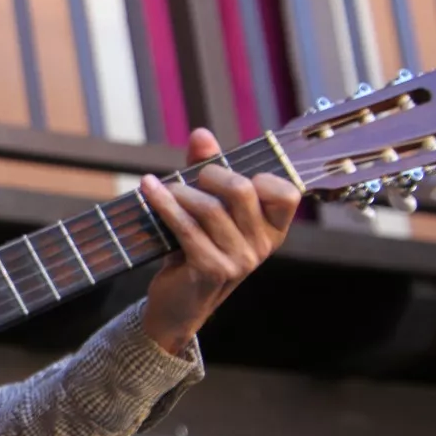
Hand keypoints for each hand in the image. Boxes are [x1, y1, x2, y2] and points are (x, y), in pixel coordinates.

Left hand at [139, 128, 301, 353]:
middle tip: (191, 178)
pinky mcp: (211, 269)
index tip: (228, 175)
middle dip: (210, 175)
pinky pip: (186, 227)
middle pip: (242, 190)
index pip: (286, 191)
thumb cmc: (196, 248)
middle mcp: (263, 246)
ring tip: (163, 188)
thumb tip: (201, 134)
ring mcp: (240, 261)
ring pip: (210, 208)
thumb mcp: (209, 208)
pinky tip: (148, 189)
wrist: (177, 302)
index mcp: (274, 229)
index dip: (258, 175)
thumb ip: (209, 169)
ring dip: (180, 191)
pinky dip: (164, 203)